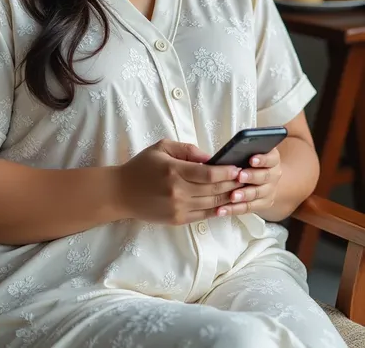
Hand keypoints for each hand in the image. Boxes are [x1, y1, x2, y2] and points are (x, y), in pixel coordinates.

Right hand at [118, 139, 243, 224]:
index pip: (209, 174)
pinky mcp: (177, 220)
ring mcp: (178, 208)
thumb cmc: (142, 166)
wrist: (121, 193)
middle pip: (215, 190)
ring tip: (242, 191)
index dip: (227, 172)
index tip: (239, 167)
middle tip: (247, 178)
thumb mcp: (161, 147)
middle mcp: (178, 191)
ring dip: (229, 198)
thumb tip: (210, 158)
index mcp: (174, 171)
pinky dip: (217, 210)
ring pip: (212, 204)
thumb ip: (187, 150)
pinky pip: (204, 216)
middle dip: (234, 184)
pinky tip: (226, 203)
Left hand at [215, 148, 282, 217]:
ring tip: (232, 197)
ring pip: (257, 193)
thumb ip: (241, 151)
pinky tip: (222, 209)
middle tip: (239, 177)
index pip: (270, 158)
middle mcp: (274, 175)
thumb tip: (221, 153)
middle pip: (265, 176)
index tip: (251, 160)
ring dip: (244, 195)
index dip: (262, 159)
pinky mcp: (263, 204)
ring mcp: (269, 190)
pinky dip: (234, 209)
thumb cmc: (250, 162)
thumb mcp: (249, 153)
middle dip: (251, 176)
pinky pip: (248, 207)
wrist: (263, 179)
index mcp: (272, 159)